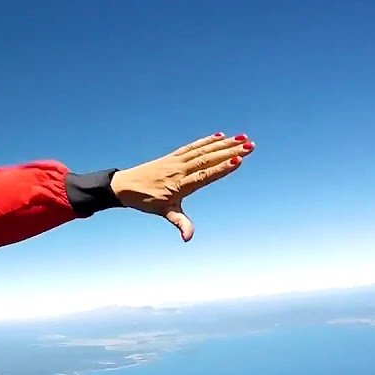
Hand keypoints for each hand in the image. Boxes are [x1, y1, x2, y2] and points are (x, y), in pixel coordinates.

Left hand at [110, 133, 254, 241]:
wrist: (123, 186)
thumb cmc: (144, 201)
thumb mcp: (164, 212)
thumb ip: (180, 223)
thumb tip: (188, 238)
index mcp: (180, 184)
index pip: (205, 174)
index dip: (222, 167)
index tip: (238, 159)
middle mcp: (180, 169)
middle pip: (208, 159)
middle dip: (230, 151)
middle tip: (250, 145)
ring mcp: (176, 161)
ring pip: (203, 150)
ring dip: (223, 144)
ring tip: (242, 138)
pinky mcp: (172, 156)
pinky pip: (192, 147)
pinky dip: (206, 141)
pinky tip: (220, 136)